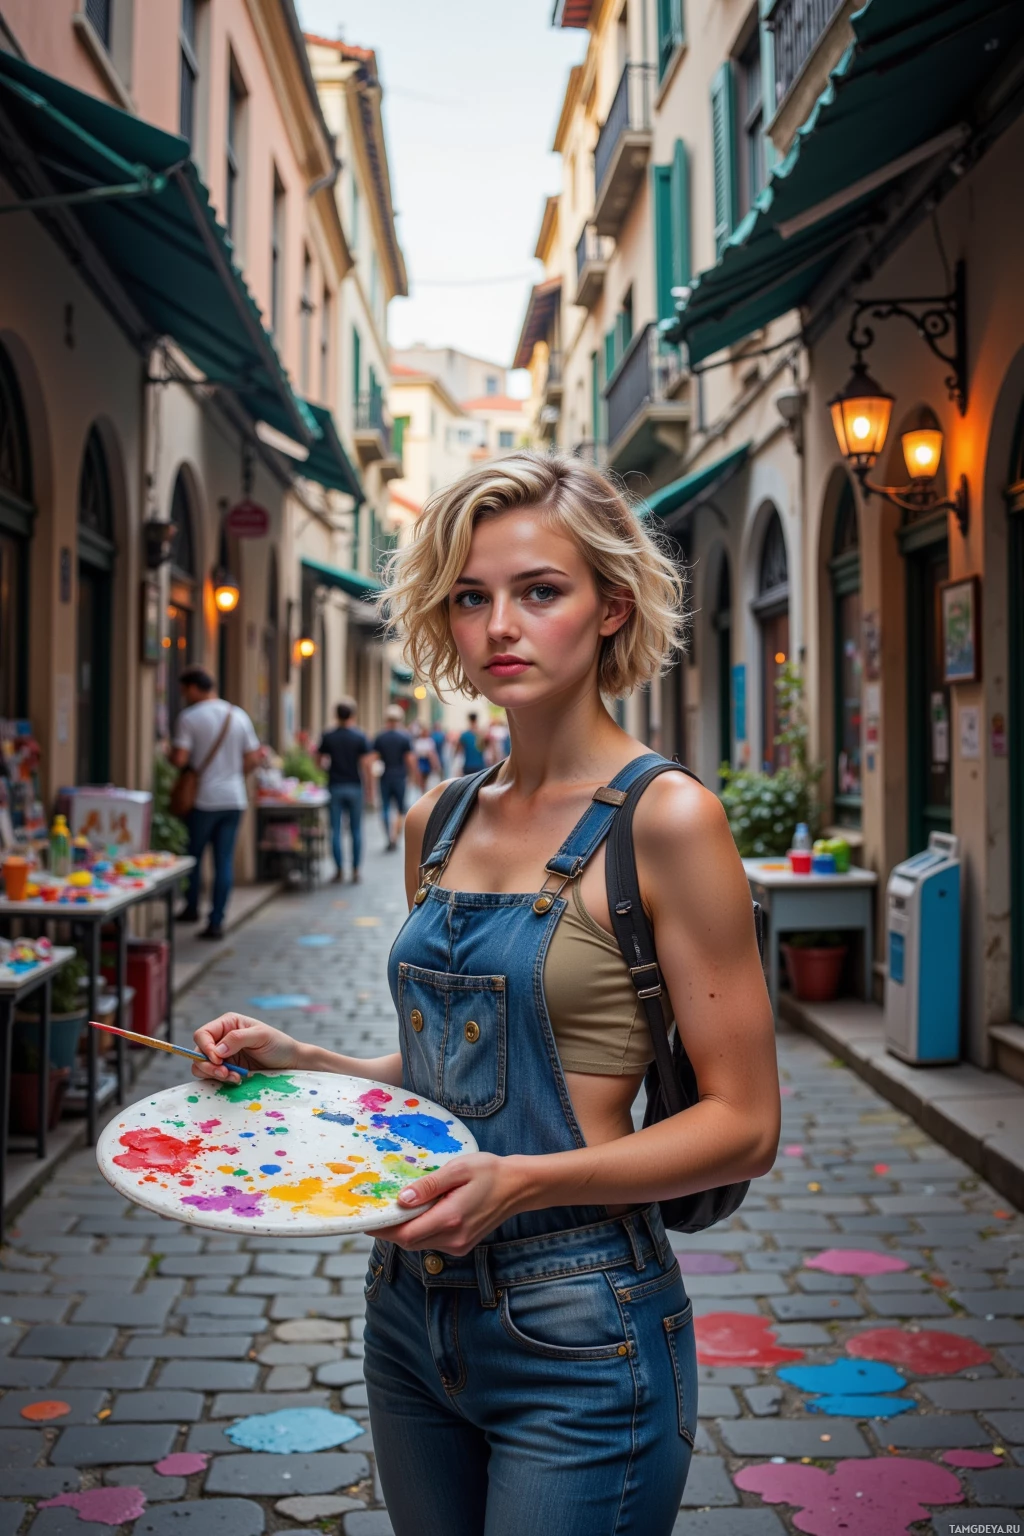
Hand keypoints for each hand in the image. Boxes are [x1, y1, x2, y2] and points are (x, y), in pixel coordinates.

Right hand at [191, 1013, 301, 1084]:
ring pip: (202, 1067)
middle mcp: (221, 1039)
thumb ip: (238, 1038)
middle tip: (225, 1073)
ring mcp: (223, 1056)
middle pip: (198, 1053)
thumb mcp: (261, 1036)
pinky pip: (213, 1077)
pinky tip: (236, 1080)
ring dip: (214, 1074)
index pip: (202, 1034)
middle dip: (208, 1065)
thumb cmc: (278, 1044)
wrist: (290, 1062)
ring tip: (234, 1077)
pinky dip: (220, 1080)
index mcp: (227, 1024)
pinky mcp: (227, 1070)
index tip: (218, 1059)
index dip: (205, 1048)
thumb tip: (217, 1050)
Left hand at [374, 1153, 524, 1255]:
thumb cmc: (489, 1172)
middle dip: (389, 1229)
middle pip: (408, 1242)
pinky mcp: (461, 1245)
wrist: (518, 1187)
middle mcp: (453, 1238)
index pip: (405, 1234)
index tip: (365, 1218)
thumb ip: (429, 1186)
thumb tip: (402, 1199)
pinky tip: (417, 1214)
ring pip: (418, 1244)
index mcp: (450, 1219)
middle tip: (374, 1211)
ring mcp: (458, 1245)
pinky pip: (431, 1242)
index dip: (382, 1228)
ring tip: (392, 1210)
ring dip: (403, 1230)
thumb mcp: (458, 1169)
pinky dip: (418, 1231)